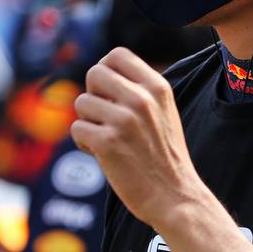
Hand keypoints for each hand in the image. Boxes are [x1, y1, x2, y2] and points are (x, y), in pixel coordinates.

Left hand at [71, 47, 205, 226]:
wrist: (175, 196)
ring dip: (88, 122)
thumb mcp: (163, 112)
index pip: (117, 55)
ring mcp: (124, 120)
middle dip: (93, 95)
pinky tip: (102, 154)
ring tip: (107, 139)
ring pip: (82, 103)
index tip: (110, 93)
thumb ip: (139, 90)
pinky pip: (77, 129)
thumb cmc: (164, 156)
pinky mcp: (107, 143)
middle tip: (104, 117)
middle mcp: (142, 99)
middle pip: (94, 73)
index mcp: (158, 87)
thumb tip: (100, 75)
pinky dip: (84, 143)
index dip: (106, 71)